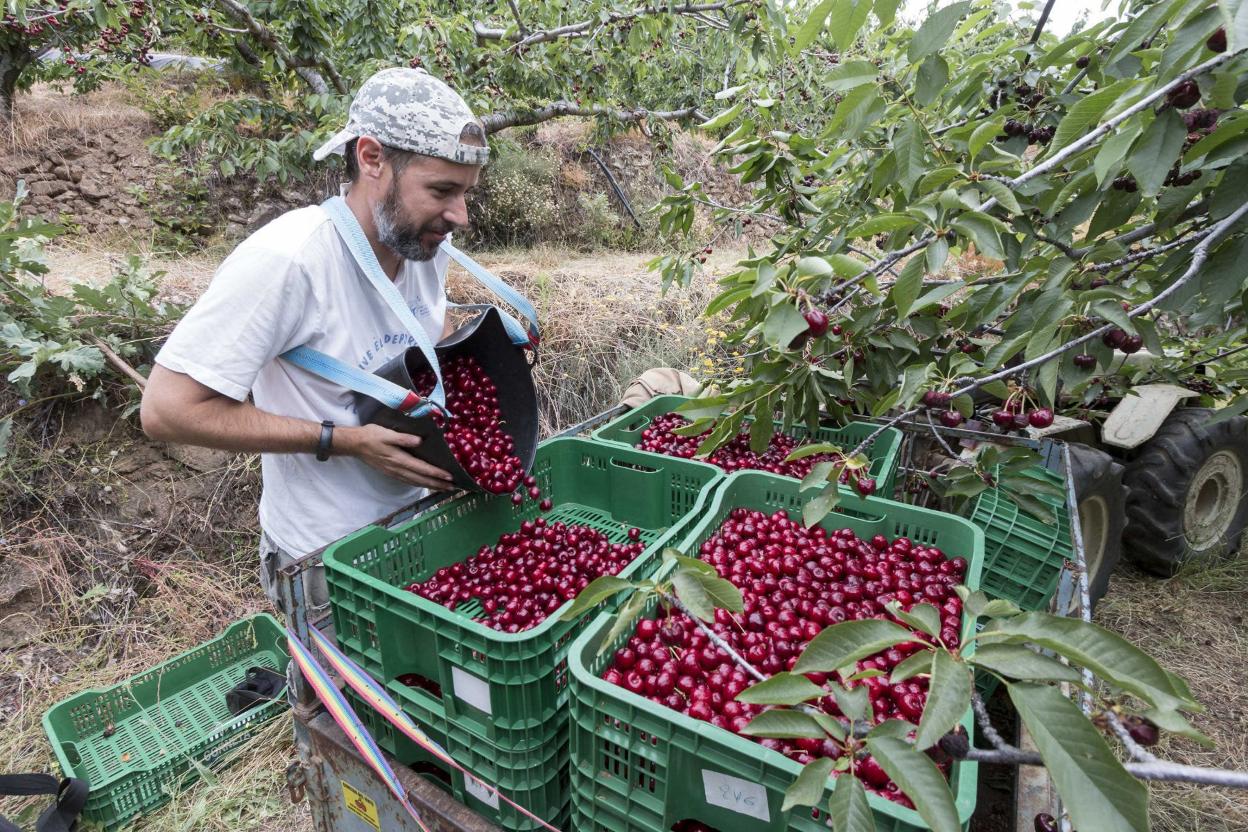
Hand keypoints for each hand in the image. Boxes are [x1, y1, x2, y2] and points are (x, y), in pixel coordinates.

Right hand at [336, 424, 455, 490]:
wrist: (355, 444)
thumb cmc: (372, 436)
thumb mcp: (387, 433)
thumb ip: (403, 438)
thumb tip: (419, 441)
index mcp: (399, 459)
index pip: (422, 469)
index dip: (436, 473)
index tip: (449, 477)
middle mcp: (398, 469)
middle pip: (421, 479)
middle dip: (438, 484)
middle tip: (453, 487)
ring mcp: (394, 473)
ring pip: (416, 482)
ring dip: (430, 486)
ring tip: (444, 488)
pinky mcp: (391, 473)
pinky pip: (409, 481)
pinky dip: (420, 484)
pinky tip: (425, 484)